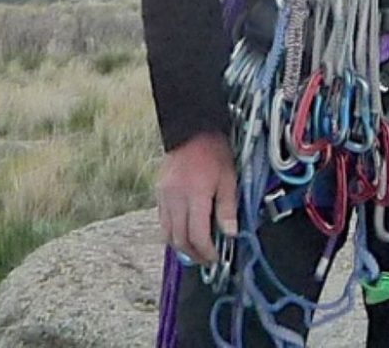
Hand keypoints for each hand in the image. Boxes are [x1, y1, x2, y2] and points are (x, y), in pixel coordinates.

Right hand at [157, 131, 237, 263]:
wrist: (192, 130)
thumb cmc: (214, 152)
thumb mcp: (228, 177)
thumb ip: (227, 207)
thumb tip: (230, 234)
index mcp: (195, 195)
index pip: (197, 235)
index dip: (207, 252)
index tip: (217, 257)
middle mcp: (175, 199)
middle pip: (180, 240)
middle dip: (194, 254)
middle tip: (208, 259)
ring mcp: (164, 197)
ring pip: (167, 234)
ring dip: (182, 247)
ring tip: (197, 250)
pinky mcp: (158, 194)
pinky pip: (163, 222)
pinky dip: (173, 233)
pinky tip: (185, 232)